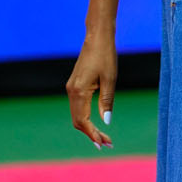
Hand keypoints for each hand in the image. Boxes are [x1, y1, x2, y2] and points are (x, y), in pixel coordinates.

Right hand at [66, 34, 116, 148]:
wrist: (97, 37)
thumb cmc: (106, 56)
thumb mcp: (110, 80)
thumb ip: (107, 101)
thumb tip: (106, 122)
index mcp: (79, 91)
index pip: (83, 121)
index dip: (92, 134)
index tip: (103, 144)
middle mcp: (71, 91)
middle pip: (78, 121)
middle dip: (91, 134)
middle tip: (107, 144)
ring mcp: (71, 88)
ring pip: (76, 116)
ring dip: (88, 128)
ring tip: (104, 137)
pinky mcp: (74, 85)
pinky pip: (77, 108)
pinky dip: (85, 118)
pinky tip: (96, 124)